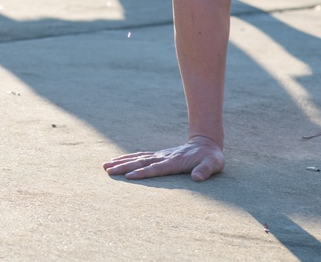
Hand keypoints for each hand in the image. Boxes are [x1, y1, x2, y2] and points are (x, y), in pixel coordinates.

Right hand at [104, 135, 224, 181]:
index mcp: (175, 162)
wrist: (206, 143)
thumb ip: (205, 170)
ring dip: (122, 162)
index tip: (129, 177)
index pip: (156, 168)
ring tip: (106, 165)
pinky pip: (140, 156)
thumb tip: (197, 178)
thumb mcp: (214, 164)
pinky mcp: (159, 155)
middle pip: (141, 162)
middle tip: (108, 170)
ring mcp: (160, 155)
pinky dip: (128, 158)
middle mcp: (164, 157)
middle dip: (124, 167)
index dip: (143, 173)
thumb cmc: (211, 157)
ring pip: (137, 158)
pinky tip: (118, 160)